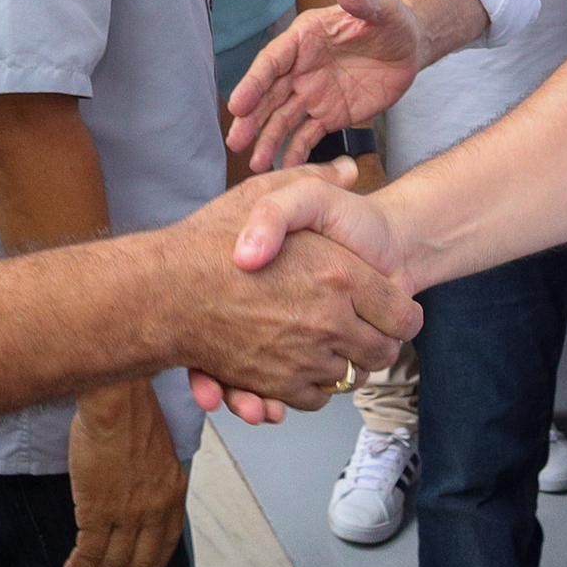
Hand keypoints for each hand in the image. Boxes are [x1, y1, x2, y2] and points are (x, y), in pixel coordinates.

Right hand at [65, 381, 189, 566]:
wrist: (117, 405)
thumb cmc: (134, 412)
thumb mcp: (160, 448)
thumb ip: (156, 475)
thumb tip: (144, 489)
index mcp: (173, 491)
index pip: (168, 538)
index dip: (156, 560)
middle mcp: (154, 509)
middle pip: (141, 557)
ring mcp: (127, 513)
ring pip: (113, 559)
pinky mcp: (97, 511)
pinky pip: (89, 550)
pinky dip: (80, 566)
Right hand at [162, 175, 415, 415]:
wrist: (163, 290)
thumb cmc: (211, 239)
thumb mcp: (265, 192)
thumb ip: (313, 179)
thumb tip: (348, 170)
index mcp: (338, 274)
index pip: (402, 314)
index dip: (402, 314)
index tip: (393, 309)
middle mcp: (327, 321)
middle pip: (382, 352)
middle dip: (380, 343)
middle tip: (369, 330)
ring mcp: (303, 358)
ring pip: (350, 377)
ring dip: (347, 365)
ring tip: (335, 345)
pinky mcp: (277, 385)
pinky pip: (316, 397)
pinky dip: (314, 385)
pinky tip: (304, 362)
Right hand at [229, 0, 428, 169]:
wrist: (409, 46)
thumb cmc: (391, 19)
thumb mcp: (381, 7)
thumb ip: (361, 0)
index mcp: (305, 38)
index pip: (273, 61)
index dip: (253, 82)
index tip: (237, 105)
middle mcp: (301, 68)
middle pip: (270, 95)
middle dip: (252, 119)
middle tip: (235, 142)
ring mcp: (313, 93)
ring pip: (284, 119)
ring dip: (268, 140)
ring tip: (257, 165)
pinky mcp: (330, 115)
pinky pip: (309, 136)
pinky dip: (297, 153)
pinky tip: (286, 171)